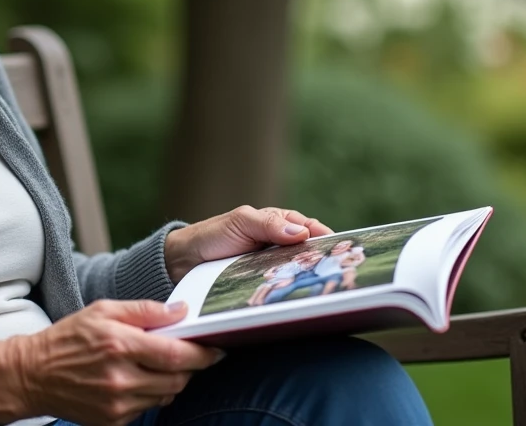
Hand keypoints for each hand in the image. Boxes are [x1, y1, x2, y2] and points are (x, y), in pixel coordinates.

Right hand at [0, 299, 220, 425]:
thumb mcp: (103, 310)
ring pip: (167, 395)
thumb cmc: (68, 338)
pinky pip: (148, 408)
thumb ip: (144, 311)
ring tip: (156, 364)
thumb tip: (181, 311)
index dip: (203, 353)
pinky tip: (136, 379)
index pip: (175, 354)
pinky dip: (151, 394)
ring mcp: (117, 404)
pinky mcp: (114, 421)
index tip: (216, 348)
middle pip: (177, 378)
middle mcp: (120, 378)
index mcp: (119, 345)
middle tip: (189, 353)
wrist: (33, 374)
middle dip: (190, 366)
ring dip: (171, 380)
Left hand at [164, 205, 333, 283]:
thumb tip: (301, 233)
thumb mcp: (240, 222)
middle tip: (341, 273)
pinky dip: (292, 296)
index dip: (328, 239)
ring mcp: (273, 269)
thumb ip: (267, 224)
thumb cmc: (211, 236)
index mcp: (279, 224)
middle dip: (325, 262)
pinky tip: (301, 303)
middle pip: (310, 255)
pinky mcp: (264, 289)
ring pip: (299, 275)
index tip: (342, 249)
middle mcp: (280, 247)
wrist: (182, 263)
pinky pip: (283, 292)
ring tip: (327, 291)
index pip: (311, 230)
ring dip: (310, 282)